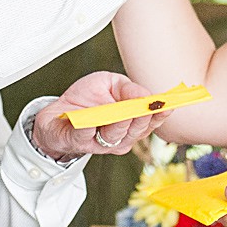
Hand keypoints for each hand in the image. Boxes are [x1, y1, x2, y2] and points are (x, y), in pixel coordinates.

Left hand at [31, 70, 171, 160]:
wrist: (58, 114)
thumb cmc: (88, 98)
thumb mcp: (110, 83)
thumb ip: (129, 88)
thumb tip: (144, 95)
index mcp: (132, 123)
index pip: (152, 121)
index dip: (161, 113)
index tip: (168, 104)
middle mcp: (121, 137)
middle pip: (137, 130)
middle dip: (142, 117)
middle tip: (147, 106)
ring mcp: (101, 143)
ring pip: (115, 135)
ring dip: (119, 123)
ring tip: (122, 112)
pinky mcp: (79, 142)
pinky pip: (85, 136)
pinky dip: (88, 129)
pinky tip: (90, 122)